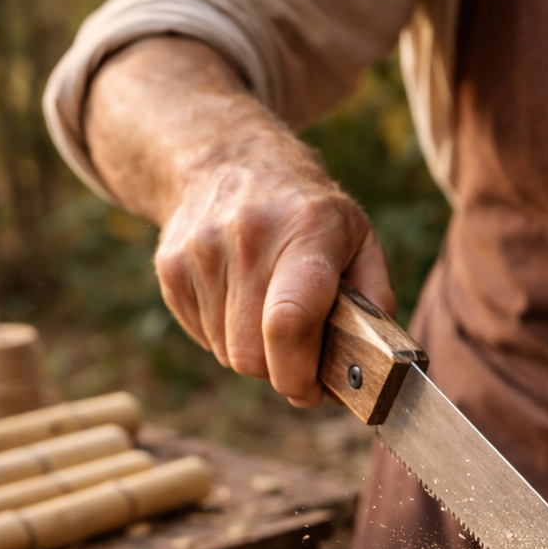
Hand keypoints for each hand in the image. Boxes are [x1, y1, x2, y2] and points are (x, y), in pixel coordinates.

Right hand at [85, 36, 394, 405]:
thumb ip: (376, 298)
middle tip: (299, 355)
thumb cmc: (308, 212)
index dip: (298, 375)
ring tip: (269, 314)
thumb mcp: (359, 237)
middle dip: (279, 370)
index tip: (311, 391)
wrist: (228, 158)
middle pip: (251, 355)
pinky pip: (202, 338)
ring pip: (226, 353)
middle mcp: (247, 238)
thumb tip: (375, 362)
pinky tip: (240, 300)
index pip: (287, 324)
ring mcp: (201, 252)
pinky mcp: (171, 267)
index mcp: (306, 231)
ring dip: (254, 353)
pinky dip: (225, 336)